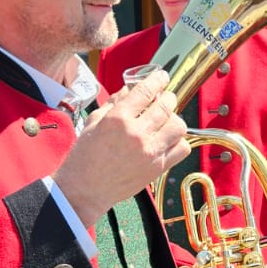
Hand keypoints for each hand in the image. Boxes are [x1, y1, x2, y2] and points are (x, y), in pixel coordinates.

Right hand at [55, 70, 189, 226]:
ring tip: (165, 120)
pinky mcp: (157, 168)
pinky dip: (178, 141)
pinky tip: (167, 140)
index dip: (158, 80)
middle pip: (166, 105)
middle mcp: (137, 133)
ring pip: (178, 126)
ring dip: (174, 118)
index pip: (146, 91)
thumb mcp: (94, 122)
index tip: (162, 77)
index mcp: (118, 119)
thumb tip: (131, 89)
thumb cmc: (85, 156)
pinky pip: (181, 149)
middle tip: (164, 97)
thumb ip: (115, 103)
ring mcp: (150, 152)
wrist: (85, 190)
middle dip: (167, 97)